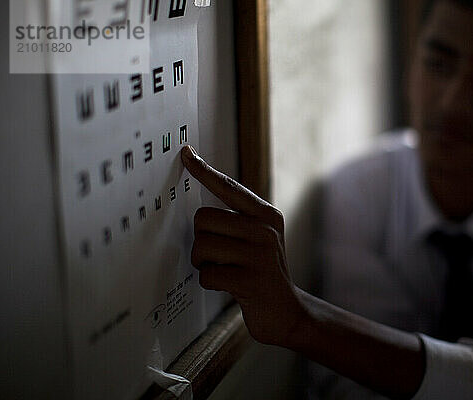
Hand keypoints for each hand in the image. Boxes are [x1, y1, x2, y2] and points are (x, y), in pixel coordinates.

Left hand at [181, 146, 305, 346]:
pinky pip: (207, 274)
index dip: (204, 171)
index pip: (228, 187)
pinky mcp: (250, 280)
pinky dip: (210, 282)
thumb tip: (199, 209)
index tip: (185, 154)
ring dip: (204, 263)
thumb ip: (238, 220)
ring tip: (224, 269)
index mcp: (266, 215)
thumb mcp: (260, 239)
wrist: (287, 311)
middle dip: (201, 240)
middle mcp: (265, 230)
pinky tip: (228, 285)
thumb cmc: (263, 272)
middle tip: (217, 255)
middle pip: (203, 218)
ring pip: (202, 246)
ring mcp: (259, 255)